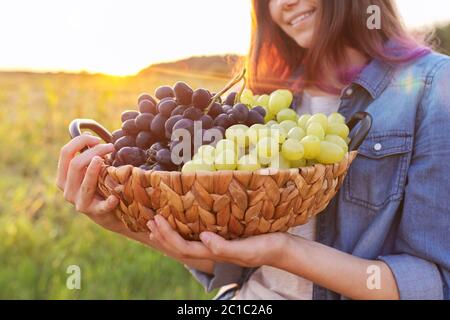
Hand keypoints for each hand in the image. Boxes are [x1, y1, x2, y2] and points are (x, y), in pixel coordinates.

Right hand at [56, 134, 124, 232]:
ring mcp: (79, 202)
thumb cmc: (100, 187)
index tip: (95, 138)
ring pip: (86, 182)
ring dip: (95, 169)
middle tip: (110, 146)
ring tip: (105, 160)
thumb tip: (93, 137)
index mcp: (63, 177)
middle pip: (76, 165)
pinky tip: (115, 198)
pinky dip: (108, 201)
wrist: (110, 215)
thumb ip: (88, 157)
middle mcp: (67, 189)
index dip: (80, 141)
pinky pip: (101, 206)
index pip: (65, 153)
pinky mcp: (94, 213)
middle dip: (94, 151)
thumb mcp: (90, 172)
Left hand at [147, 215, 287, 267]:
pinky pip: (195, 238)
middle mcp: (212, 251)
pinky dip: (182, 232)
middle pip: (180, 248)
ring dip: (169, 236)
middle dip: (163, 236)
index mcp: (214, 254)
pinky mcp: (222, 239)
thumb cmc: (266, 247)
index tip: (156, 219)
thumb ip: (223, 247)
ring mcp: (216, 247)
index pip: (184, 248)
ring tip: (156, 225)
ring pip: (186, 244)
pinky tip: (180, 224)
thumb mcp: (246, 249)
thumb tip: (202, 238)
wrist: (281, 248)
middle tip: (149, 221)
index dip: (167, 235)